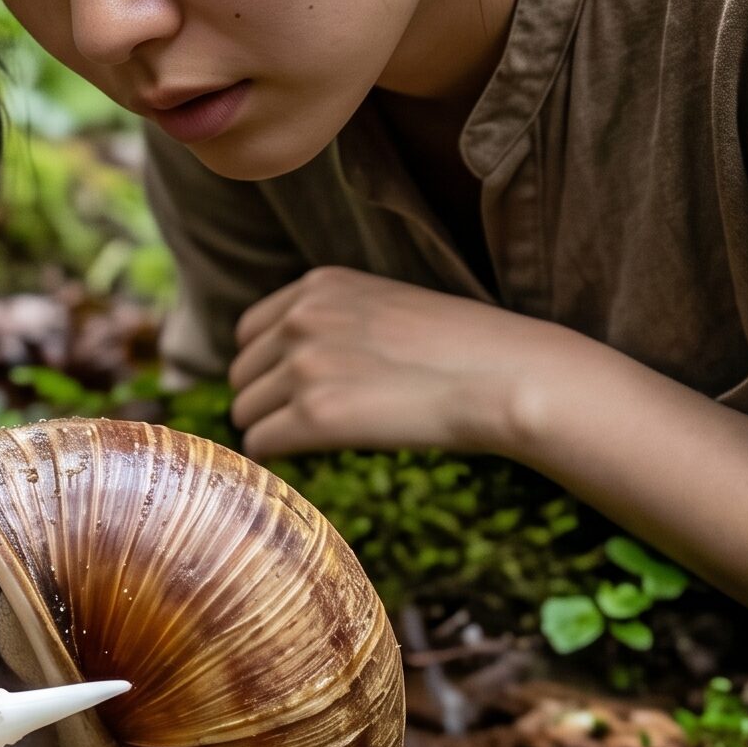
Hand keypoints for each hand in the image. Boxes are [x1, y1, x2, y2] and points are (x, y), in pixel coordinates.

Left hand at [227, 267, 553, 460]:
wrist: (506, 376)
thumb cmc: (463, 348)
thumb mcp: (387, 305)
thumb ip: (334, 320)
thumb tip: (293, 363)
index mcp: (318, 286)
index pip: (250, 332)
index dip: (268, 366)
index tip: (294, 389)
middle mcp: (301, 319)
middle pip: (241, 374)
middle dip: (266, 400)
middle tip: (309, 422)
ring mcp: (304, 366)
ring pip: (245, 411)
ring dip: (272, 429)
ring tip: (316, 441)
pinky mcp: (315, 416)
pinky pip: (260, 444)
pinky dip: (276, 458)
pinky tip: (306, 460)